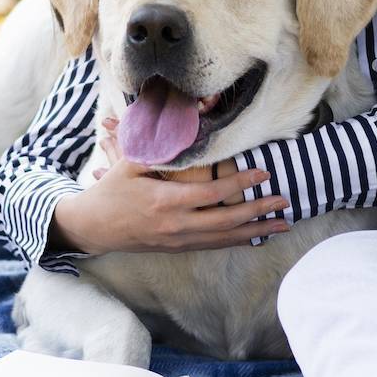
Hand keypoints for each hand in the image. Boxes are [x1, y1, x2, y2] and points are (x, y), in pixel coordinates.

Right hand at [49, 117, 290, 255]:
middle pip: (226, 221)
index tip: (263, 173)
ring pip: (224, 238)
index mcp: (165, 202)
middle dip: (258, 212)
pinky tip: (255, 235)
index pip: (212, 194)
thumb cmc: (111, 191)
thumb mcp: (130, 165)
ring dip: (255, 231)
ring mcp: (178, 240)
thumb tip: (184, 129)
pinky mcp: (178, 247)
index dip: (240, 183)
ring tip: (282, 224)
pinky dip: (237, 240)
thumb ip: (158, 150)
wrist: (92, 228)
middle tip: (284, 202)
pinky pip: (213, 245)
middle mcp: (176, 225)